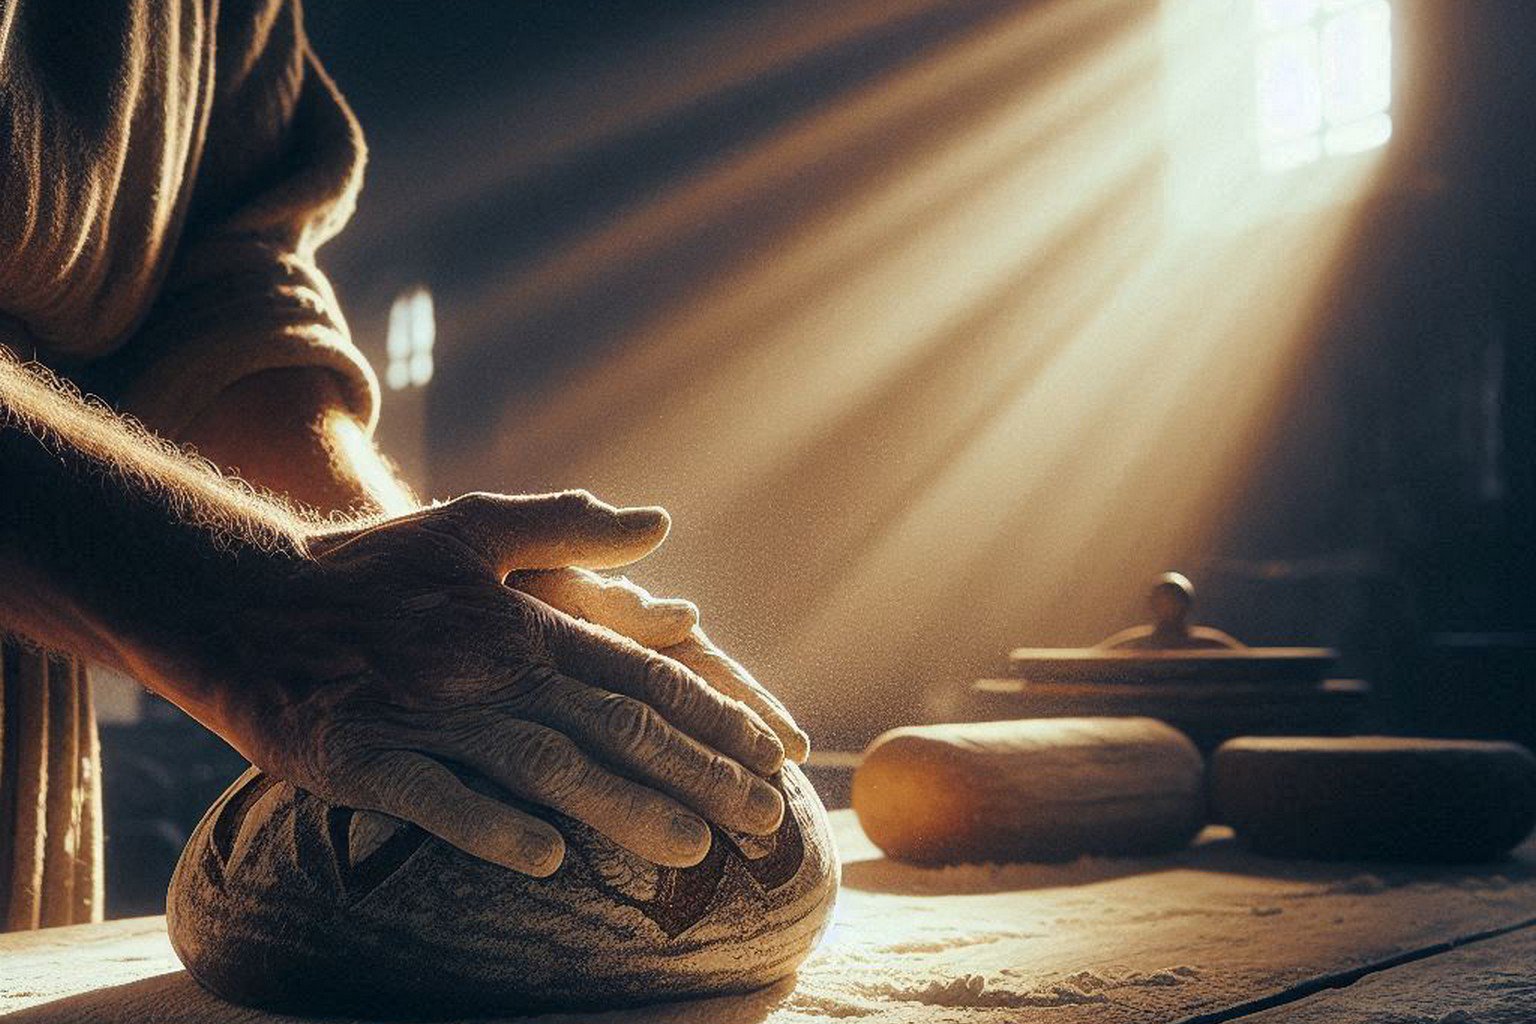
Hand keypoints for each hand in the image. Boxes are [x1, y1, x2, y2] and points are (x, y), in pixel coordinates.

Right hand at [216, 490, 788, 876]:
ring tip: (693, 850)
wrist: (242, 596)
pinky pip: (435, 799)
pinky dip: (492, 828)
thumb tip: (660, 525)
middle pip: (614, 726)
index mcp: (524, 620)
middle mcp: (490, 669)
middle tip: (764, 820)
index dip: (711, 714)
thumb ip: (570, 526)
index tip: (771, 753)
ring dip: (623, 808)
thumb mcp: (472, 526)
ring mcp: (425, 716)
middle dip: (698, 774)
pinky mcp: (359, 758)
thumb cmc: (370, 567)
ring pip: (546, 767)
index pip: (640, 672)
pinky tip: (549, 862)